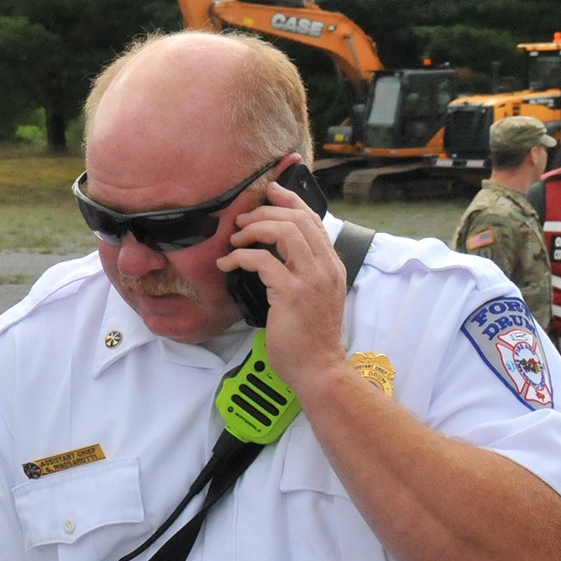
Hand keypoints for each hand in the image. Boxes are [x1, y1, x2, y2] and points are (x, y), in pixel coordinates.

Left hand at [217, 181, 349, 390]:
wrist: (318, 368)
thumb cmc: (310, 338)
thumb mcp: (316, 298)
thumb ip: (305, 273)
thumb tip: (280, 256)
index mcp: (333, 266)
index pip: (314, 221)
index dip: (290, 202)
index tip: (270, 192)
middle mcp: (326, 267)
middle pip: (298, 219)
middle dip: (265, 212)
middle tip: (241, 220)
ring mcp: (311, 279)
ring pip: (283, 232)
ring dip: (253, 229)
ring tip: (234, 239)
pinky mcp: (291, 293)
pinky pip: (262, 261)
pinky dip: (240, 257)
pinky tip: (227, 264)